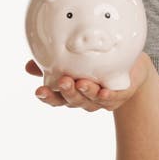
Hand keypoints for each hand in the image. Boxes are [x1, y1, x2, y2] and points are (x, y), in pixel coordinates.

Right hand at [26, 52, 152, 112]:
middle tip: (64, 82)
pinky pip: (112, 99)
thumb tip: (28, 65)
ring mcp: (100, 100)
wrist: (130, 65)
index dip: (47, 97)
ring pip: (91, 100)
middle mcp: (83, 98)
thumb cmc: (96, 61)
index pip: (54, 98)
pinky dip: (108, 96)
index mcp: (69, 91)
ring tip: (82, 83)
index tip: (39, 91)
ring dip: (86, 92)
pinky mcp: (118, 97)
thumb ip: (51, 60)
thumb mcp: (73, 58)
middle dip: (67, 92)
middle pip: (72, 100)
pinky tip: (105, 91)